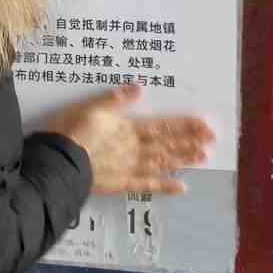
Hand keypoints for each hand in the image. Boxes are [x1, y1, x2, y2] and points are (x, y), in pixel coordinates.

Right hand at [42, 82, 214, 196]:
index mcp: (128, 129)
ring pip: (162, 163)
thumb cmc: (72, 131)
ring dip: (183, 159)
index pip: (162, 126)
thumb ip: (114, 99)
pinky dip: (165, 187)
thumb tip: (139, 86)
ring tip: (203, 157)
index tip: (205, 124)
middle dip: (190, 141)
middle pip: (167, 144)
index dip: (184, 125)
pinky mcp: (122, 184)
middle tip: (212, 140)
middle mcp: (135, 148)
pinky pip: (147, 186)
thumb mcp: (90, 106)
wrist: (59, 162)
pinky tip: (182, 187)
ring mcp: (130, 167)